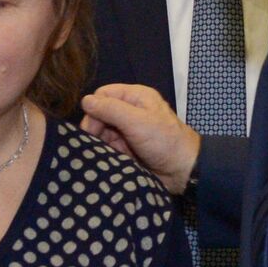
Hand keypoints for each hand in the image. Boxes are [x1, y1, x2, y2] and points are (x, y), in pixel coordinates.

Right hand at [80, 84, 200, 193]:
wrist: (182, 172)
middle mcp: (130, 110)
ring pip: (101, 130)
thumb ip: (111, 110)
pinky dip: (103, 150)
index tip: (92, 127)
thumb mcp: (137, 122)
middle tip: (93, 144)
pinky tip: (102, 158)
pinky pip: (107, 144)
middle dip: (94, 127)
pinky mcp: (126, 147)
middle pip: (100, 112)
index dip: (94, 108)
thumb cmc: (163, 142)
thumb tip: (85, 101)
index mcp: (136, 97)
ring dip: (98, 140)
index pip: (103, 94)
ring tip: (99, 153)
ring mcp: (128, 129)